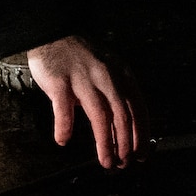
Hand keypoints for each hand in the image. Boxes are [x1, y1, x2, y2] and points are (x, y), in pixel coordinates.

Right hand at [26, 34, 148, 169]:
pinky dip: (65, 127)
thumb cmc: (80, 55)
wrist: (54, 32)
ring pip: (100, 116)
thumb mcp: (108, 68)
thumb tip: (125, 128)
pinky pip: (64, 110)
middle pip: (122, 116)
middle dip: (126, 144)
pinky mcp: (60, 82)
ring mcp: (83, 79)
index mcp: (121, 74)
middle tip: (124, 162)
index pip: (138, 109)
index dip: (141, 134)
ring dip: (105, 143)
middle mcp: (106, 76)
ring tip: (106, 161)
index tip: (141, 153)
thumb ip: (117, 93)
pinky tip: (63, 139)